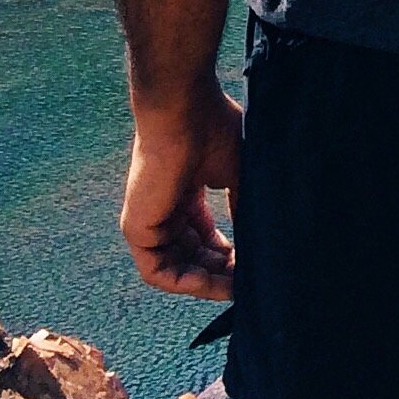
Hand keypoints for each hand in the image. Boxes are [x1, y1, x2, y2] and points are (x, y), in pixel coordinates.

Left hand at [121, 85, 244, 298]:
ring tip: (239, 288)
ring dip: (209, 282)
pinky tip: (217, 284)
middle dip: (223, 273)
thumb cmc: (213, 130)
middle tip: (253, 283)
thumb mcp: (239, 174)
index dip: (231, 256)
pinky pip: (159, 272)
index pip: (206, 238)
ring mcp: (148, 221)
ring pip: (178, 268)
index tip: (257, 266)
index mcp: (186, 195)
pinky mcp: (136, 229)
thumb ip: (244, 209)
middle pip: (194, 257)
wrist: (184, 111)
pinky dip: (188, 283)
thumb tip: (262, 242)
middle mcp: (165, 211)